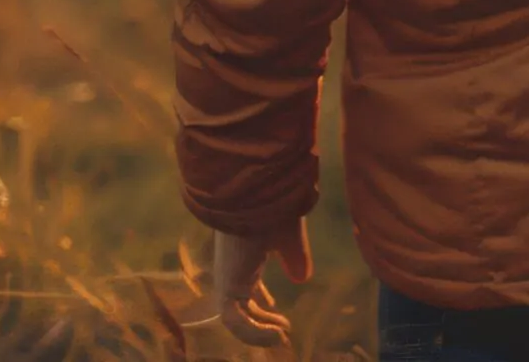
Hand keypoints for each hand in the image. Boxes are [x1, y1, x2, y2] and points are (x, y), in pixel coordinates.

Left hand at [212, 218, 311, 348]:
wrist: (258, 190)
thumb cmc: (274, 207)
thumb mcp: (289, 237)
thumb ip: (295, 257)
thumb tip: (301, 278)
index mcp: (243, 256)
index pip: (247, 287)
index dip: (261, 304)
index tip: (279, 315)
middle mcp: (232, 268)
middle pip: (241, 305)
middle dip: (261, 322)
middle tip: (283, 332)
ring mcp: (227, 277)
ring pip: (235, 317)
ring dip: (258, 331)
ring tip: (281, 338)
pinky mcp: (227, 285)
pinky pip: (234, 319)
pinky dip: (253, 331)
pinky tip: (276, 334)